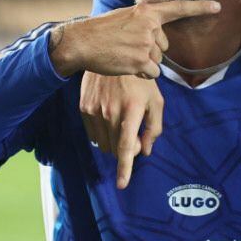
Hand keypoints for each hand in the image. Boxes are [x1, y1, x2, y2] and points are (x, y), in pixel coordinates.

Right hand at [49, 1, 219, 78]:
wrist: (82, 42)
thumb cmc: (101, 31)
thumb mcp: (126, 17)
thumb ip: (145, 23)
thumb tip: (159, 38)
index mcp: (147, 11)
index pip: (178, 8)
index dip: (200, 8)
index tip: (217, 7)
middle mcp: (150, 25)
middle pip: (163, 46)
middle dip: (150, 50)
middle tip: (127, 46)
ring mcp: (146, 43)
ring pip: (157, 61)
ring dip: (143, 63)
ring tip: (123, 54)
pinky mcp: (141, 60)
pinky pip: (152, 73)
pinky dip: (142, 73)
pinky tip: (125, 65)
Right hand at [80, 73, 163, 188]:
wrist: (111, 55)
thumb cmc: (140, 80)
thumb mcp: (156, 100)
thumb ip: (154, 128)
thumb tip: (146, 151)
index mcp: (132, 111)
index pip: (127, 147)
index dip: (125, 169)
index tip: (122, 185)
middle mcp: (111, 113)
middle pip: (116, 149)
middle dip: (128, 149)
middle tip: (135, 134)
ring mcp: (95, 111)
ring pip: (104, 144)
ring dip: (114, 143)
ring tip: (122, 124)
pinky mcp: (84, 108)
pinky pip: (93, 135)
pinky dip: (103, 135)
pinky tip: (110, 120)